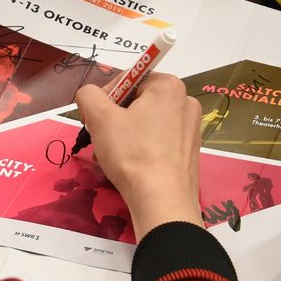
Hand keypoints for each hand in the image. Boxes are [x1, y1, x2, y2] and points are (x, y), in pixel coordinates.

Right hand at [74, 72, 202, 237]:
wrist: (162, 200)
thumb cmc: (132, 153)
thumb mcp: (100, 118)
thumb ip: (88, 95)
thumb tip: (89, 96)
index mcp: (169, 86)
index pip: (127, 79)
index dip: (105, 98)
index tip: (94, 120)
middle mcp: (186, 101)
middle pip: (138, 101)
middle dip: (116, 117)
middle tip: (102, 138)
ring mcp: (192, 128)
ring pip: (148, 122)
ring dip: (127, 133)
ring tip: (115, 155)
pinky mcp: (191, 151)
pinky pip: (160, 140)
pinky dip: (143, 147)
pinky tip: (132, 165)